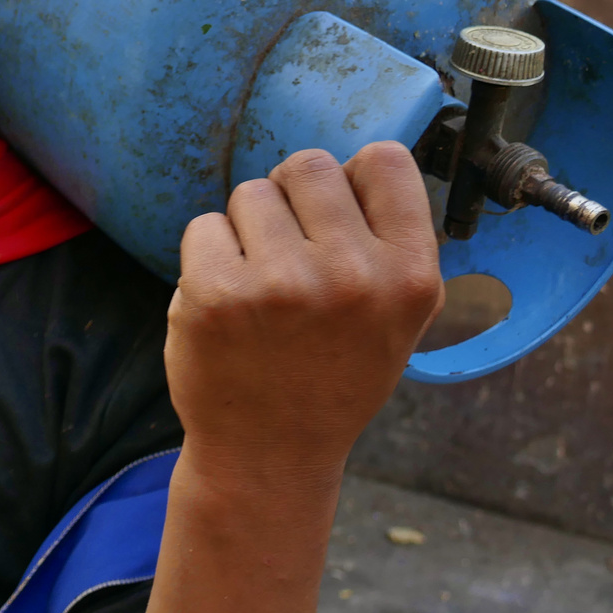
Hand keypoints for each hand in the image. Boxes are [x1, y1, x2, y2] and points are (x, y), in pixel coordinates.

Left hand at [166, 142, 443, 485]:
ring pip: (250, 193)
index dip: (353, 180)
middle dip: (292, 200)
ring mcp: (280, 284)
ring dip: (247, 230)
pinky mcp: (214, 294)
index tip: (338, 216)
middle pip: (308, 166)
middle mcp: (351, 276)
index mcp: (408, 276)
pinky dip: (208, 257)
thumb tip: (355, 164)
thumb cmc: (332, 375)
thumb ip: (386, 239)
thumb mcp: (397, 318)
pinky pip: (204, 226)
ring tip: (261, 290)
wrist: (269, 452)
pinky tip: (226, 305)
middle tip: (290, 255)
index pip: (384, 160)